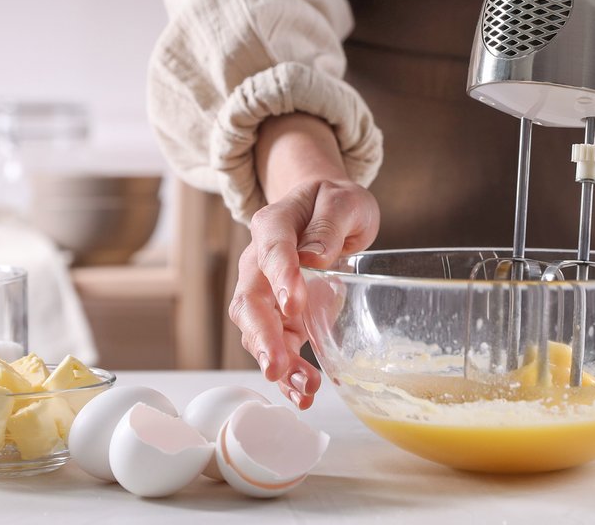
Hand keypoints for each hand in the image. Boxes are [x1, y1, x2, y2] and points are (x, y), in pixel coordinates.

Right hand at [231, 114, 379, 408]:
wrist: (326, 211)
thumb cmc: (334, 203)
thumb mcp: (344, 201)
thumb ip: (329, 225)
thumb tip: (314, 258)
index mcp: (274, 225)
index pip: (271, 251)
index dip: (281, 279)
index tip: (295, 306)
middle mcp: (259, 261)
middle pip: (250, 301)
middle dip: (263, 336)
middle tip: (278, 365)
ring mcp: (265, 292)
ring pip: (258, 331)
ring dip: (278, 361)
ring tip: (305, 388)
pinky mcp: (279, 316)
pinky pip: (276, 347)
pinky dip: (288, 374)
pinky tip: (303, 394)